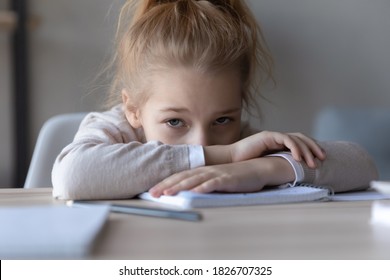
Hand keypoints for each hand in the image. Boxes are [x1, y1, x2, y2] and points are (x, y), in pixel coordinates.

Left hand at [149, 157, 294, 196]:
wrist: (255, 168)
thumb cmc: (235, 176)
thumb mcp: (215, 179)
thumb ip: (202, 183)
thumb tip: (187, 191)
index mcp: (202, 171)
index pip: (180, 177)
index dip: (165, 183)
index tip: (152, 191)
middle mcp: (206, 171)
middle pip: (183, 178)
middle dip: (166, 186)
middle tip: (152, 194)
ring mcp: (216, 174)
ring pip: (194, 180)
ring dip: (179, 187)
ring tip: (167, 194)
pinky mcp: (227, 179)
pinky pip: (213, 183)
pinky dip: (203, 187)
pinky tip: (194, 192)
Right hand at [228, 131, 324, 167]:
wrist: (231, 161)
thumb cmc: (246, 165)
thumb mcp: (269, 166)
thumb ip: (280, 165)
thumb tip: (295, 176)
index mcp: (279, 145)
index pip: (300, 143)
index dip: (311, 149)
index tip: (320, 160)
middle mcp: (277, 138)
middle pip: (302, 138)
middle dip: (314, 148)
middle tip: (323, 159)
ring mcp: (272, 136)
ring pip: (296, 138)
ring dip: (307, 150)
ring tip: (312, 162)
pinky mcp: (267, 136)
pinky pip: (285, 139)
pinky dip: (294, 148)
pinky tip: (298, 158)